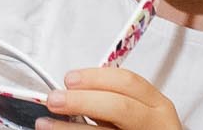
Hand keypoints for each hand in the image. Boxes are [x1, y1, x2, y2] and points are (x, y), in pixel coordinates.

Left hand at [44, 67, 181, 129]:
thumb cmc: (140, 128)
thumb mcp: (137, 110)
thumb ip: (112, 98)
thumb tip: (73, 90)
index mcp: (157, 105)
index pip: (127, 82)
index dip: (95, 78)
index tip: (69, 79)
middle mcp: (155, 124)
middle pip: (118, 107)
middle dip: (81, 101)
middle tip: (54, 100)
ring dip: (69, 128)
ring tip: (45, 124)